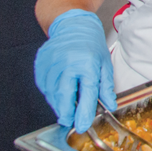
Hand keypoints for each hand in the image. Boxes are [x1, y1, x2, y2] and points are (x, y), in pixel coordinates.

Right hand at [34, 9, 115, 132]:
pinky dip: (50, 93)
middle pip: (64, 95)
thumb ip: (106, 86)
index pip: (86, 93)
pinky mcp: (41, 64)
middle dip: (66, 112)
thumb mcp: (104, 64)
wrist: (72, 25)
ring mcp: (51, 63)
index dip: (83, 112)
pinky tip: (58, 93)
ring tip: (66, 107)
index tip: (81, 125)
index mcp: (87, 64)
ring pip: (52, 93)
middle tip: (69, 121)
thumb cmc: (91, 44)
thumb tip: (110, 105)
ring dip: (58, 104)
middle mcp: (67, 64)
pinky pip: (44, 85)